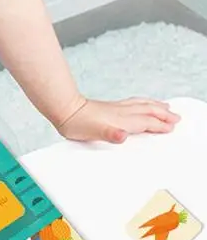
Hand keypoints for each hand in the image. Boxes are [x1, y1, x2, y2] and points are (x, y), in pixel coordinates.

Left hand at [55, 97, 179, 142]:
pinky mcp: (109, 107)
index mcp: (121, 120)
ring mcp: (115, 108)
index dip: (159, 125)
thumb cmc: (77, 123)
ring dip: (155, 106)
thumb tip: (123, 136)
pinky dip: (142, 103)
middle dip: (163, 114)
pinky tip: (139, 105)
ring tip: (164, 107)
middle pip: (147, 111)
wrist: (64, 110)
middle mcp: (121, 112)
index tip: (171, 128)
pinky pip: (132, 103)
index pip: (146, 122)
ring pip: (141, 105)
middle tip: (176, 117)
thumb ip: (110, 135)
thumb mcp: (94, 132)